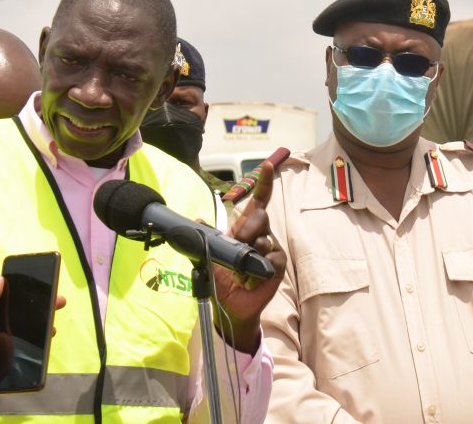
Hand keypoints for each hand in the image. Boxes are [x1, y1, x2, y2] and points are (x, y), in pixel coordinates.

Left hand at [0, 278, 65, 412]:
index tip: (40, 283)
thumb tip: (0, 280)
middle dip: (38, 304)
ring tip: (55, 317)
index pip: (6, 297)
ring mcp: (4, 339)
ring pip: (26, 327)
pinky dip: (38, 340)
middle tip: (58, 299)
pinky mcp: (10, 354)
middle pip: (20, 311)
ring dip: (41, 321)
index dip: (22, 290)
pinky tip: (50, 334)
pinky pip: (26, 344)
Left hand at [211, 160, 285, 353]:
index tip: (268, 165)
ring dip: (249, 250)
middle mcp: (260, 235)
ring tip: (240, 268)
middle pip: (260, 216)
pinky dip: (258, 266)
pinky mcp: (277, 265)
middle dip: (246, 226)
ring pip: (264, 236)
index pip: (258, 202)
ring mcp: (270, 249)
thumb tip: (195, 220)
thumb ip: (202, 239)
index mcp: (245, 228)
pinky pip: (271, 257)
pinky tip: (250, 277)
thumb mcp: (207, 258)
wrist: (229, 306)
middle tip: (235, 243)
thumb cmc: (221, 279)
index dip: (263, 184)